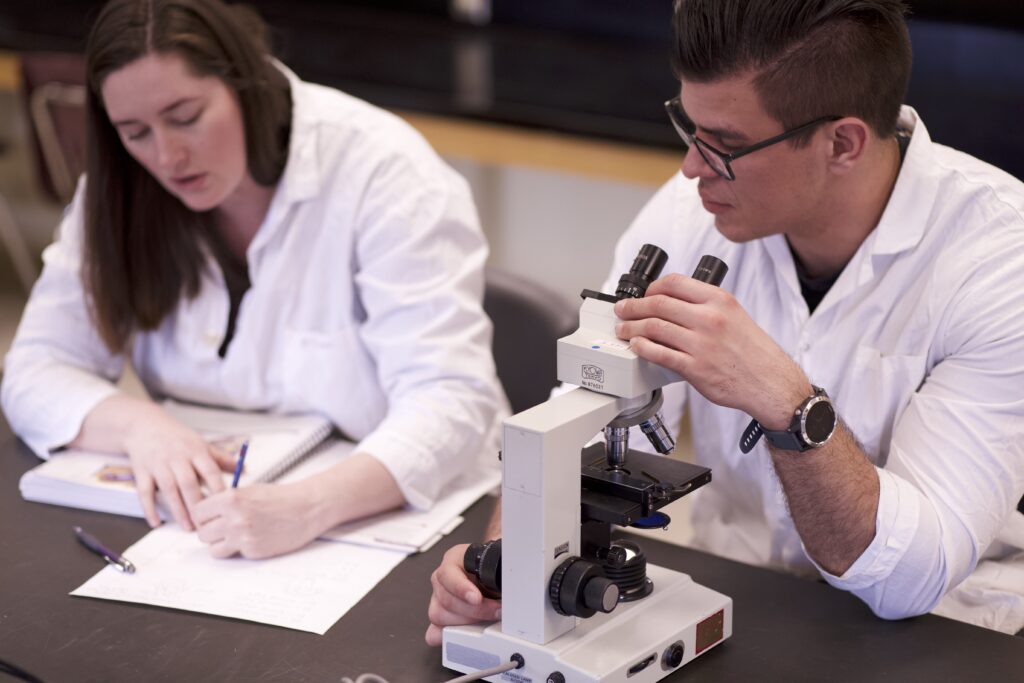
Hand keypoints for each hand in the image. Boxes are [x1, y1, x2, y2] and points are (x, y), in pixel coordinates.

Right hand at [122, 406, 235, 529]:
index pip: (210, 470)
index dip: (218, 488)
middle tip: (206, 523)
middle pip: (188, 483)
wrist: (146, 426)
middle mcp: (177, 457)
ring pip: (169, 490)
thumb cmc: (178, 438)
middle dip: (197, 504)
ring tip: (188, 527)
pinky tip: (156, 523)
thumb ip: (221, 459)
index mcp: (196, 451)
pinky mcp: (141, 472)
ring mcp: (158, 465)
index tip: (226, 506)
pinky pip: (145, 493)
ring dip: (178, 510)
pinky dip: (149, 509)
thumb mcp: (201, 444)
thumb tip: (245, 469)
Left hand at [192, 481, 319, 558]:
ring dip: (220, 543)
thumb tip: (204, 512)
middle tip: (223, 526)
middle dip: (211, 530)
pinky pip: (232, 554)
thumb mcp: (248, 491)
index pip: (198, 513)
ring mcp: (243, 537)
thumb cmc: (280, 497)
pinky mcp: (253, 551)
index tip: (210, 516)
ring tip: (234, 534)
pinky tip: (251, 537)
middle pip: (202, 533)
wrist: (306, 508)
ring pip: (212, 549)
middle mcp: (234, 519)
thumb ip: (225, 501)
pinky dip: (238, 549)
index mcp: (231, 499)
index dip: (203, 515)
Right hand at [425, 543, 501, 645]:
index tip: (476, 598)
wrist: (494, 578)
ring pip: (440, 615)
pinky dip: (446, 636)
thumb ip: (499, 568)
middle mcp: (443, 578)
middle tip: (496, 611)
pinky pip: (435, 631)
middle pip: (446, 599)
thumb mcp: (497, 565)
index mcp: (454, 559)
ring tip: (487, 621)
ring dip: (465, 623)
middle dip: (474, 610)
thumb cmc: (493, 570)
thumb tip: (511, 571)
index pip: (448, 574)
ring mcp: (438, 598)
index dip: (462, 588)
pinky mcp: (439, 617)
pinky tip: (460, 636)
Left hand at [614, 273, 810, 428]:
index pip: (674, 283)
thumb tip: (671, 303)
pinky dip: (642, 348)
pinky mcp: (695, 369)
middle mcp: (709, 319)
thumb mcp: (734, 315)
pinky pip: (659, 354)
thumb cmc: (752, 351)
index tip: (643, 294)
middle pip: (658, 304)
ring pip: (654, 328)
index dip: (651, 287)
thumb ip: (705, 306)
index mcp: (719, 301)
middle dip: (633, 306)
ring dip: (631, 327)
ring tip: (622, 329)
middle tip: (622, 310)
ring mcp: (701, 344)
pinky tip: (636, 345)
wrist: (770, 382)